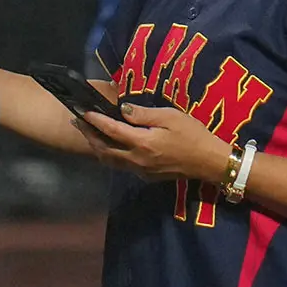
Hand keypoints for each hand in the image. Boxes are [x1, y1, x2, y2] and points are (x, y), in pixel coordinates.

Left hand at [75, 104, 229, 181]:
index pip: (111, 130)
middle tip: (77, 122)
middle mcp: (137, 159)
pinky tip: (109, 147)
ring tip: (88, 134)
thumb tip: (121, 110)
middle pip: (104, 148)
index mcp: (142, 143)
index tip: (82, 111)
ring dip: (97, 147)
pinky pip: (121, 166)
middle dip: (89, 135)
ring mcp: (141, 170)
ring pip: (110, 161)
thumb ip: (143, 114)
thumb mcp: (170, 117)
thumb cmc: (192, 134)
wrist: (209, 162)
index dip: (95, 120)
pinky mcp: (146, 176)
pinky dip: (110, 156)